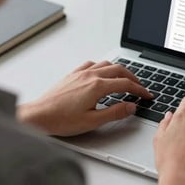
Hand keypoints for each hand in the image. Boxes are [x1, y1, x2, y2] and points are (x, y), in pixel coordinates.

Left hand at [17, 60, 151, 135]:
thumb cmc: (61, 120)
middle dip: (133, 78)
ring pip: (107, 64)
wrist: (38, 116)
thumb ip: (115, 112)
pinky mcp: (73, 74)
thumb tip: (131, 107)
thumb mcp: (92, 121)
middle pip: (119, 70)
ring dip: (119, 70)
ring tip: (125, 78)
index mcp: (97, 86)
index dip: (139, 90)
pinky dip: (102, 66)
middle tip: (140, 87)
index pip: (126, 85)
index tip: (147, 95)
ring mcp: (81, 73)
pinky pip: (92, 64)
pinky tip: (102, 72)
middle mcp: (91, 76)